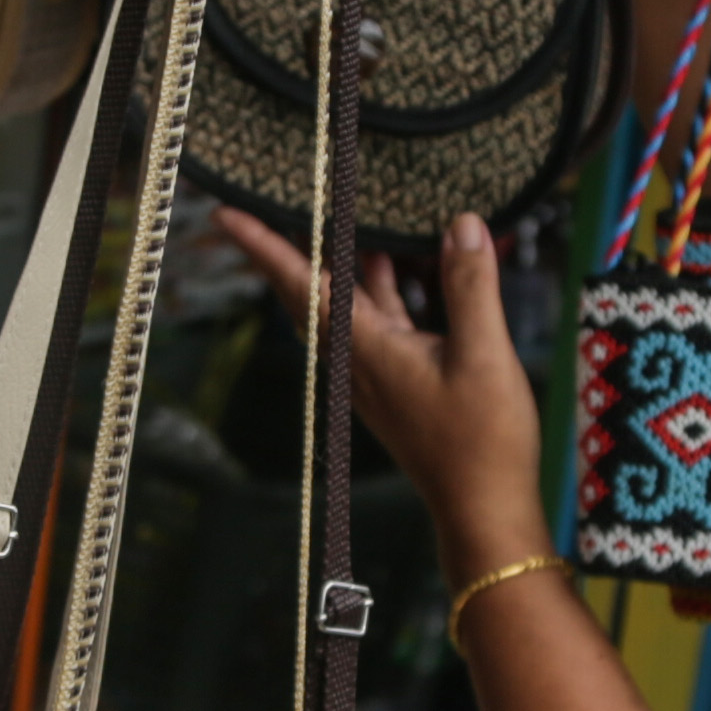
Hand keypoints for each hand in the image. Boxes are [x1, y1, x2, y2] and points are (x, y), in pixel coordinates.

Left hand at [211, 205, 550, 568]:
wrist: (483, 509)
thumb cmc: (482, 442)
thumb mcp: (484, 354)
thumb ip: (470, 286)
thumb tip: (461, 224)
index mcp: (366, 349)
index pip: (303, 283)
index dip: (263, 245)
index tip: (227, 214)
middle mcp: (358, 360)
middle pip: (312, 289)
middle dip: (292, 243)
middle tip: (277, 200)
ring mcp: (373, 374)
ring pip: (345, 303)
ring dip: (346, 260)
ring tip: (348, 214)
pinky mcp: (395, 382)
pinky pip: (376, 320)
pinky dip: (382, 287)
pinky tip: (400, 263)